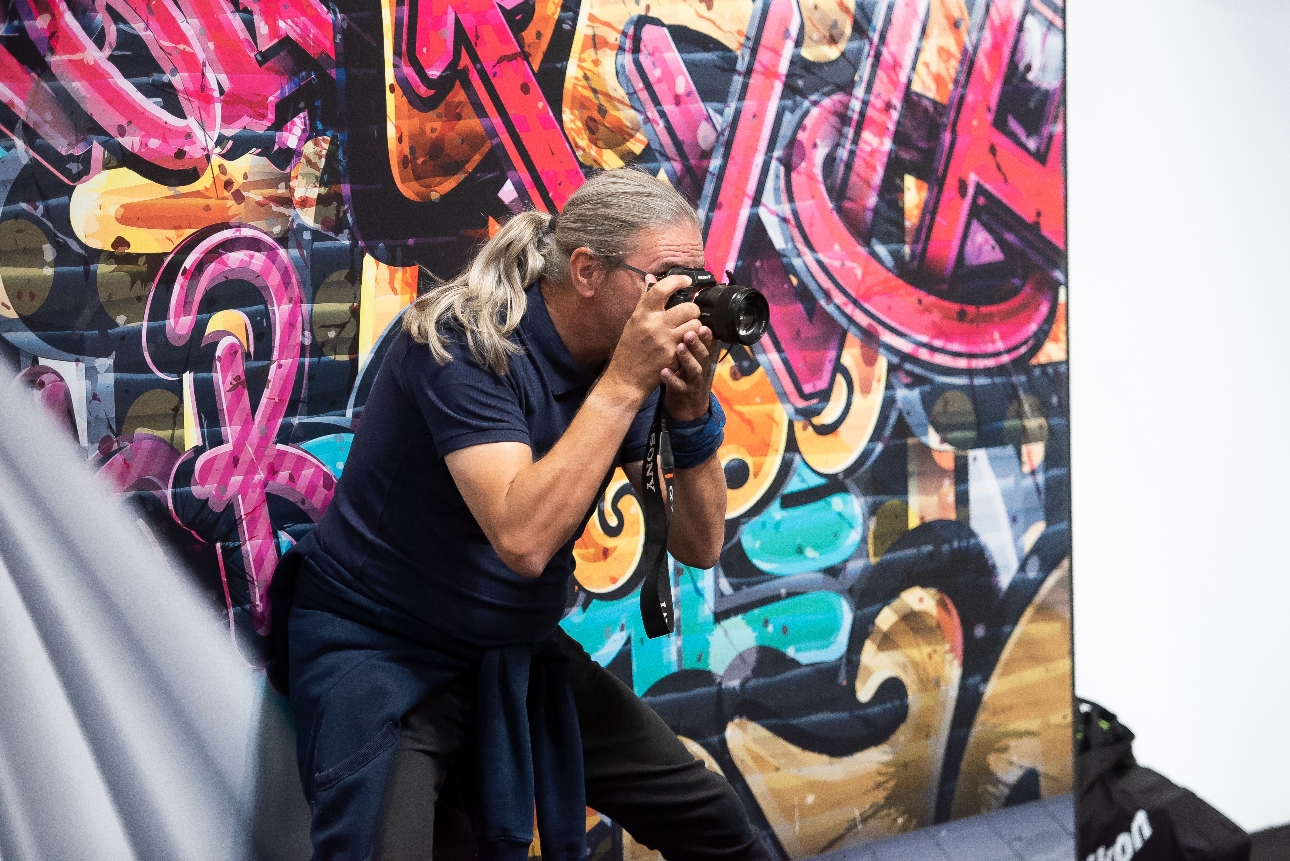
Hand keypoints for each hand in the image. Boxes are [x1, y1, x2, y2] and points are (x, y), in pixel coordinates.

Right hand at [603, 272, 702, 398]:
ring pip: (696, 325)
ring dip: (695, 328)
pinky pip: (693, 342)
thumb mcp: (633, 322)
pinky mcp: (674, 355)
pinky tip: (685, 346)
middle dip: (693, 311)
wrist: (626, 379)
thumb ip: (645, 300)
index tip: (687, 282)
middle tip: (688, 317)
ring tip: (687, 332)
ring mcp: (665, 340)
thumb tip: (651, 278)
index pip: (662, 288)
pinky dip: (692, 343)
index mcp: (642, 313)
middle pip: (689, 307)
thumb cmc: (629, 350)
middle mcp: (654, 324)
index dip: (678, 281)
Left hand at [661, 324, 716, 421]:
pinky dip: (672, 379)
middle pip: (704, 354)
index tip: (702, 325)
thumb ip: (691, 341)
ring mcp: (693, 381)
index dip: (707, 335)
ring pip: (694, 370)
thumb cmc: (686, 374)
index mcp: (703, 356)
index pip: (709, 343)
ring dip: (688, 358)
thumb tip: (686, 315)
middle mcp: (702, 367)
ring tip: (679, 347)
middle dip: (698, 343)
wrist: (688, 406)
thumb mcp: (693, 358)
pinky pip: (678, 387)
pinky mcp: (683, 393)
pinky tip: (663, 372)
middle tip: (689, 333)